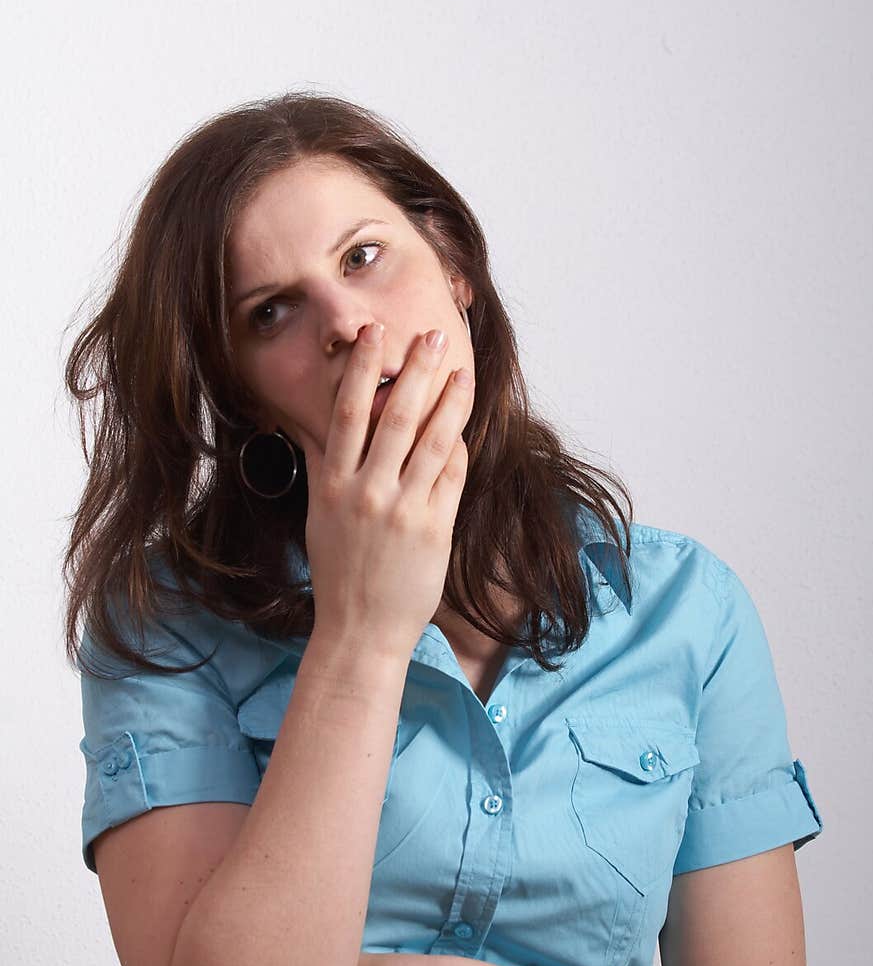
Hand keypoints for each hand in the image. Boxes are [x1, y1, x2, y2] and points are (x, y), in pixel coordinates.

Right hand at [298, 321, 474, 657]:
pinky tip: (461, 427)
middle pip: (395, 416)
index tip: (374, 335)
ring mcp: (401, 510)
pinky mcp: (433, 530)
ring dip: (450, 402)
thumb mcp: (320, 517)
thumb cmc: (340, 574)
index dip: (362, 370)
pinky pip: (450, 477)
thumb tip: (317, 427)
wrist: (361, 630)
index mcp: (332, 485)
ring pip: (432, 441)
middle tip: (431, 336)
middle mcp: (366, 493)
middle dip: (415, 371)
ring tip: (462, 373)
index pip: (347, 413)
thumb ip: (324, 470)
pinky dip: (457, 448)